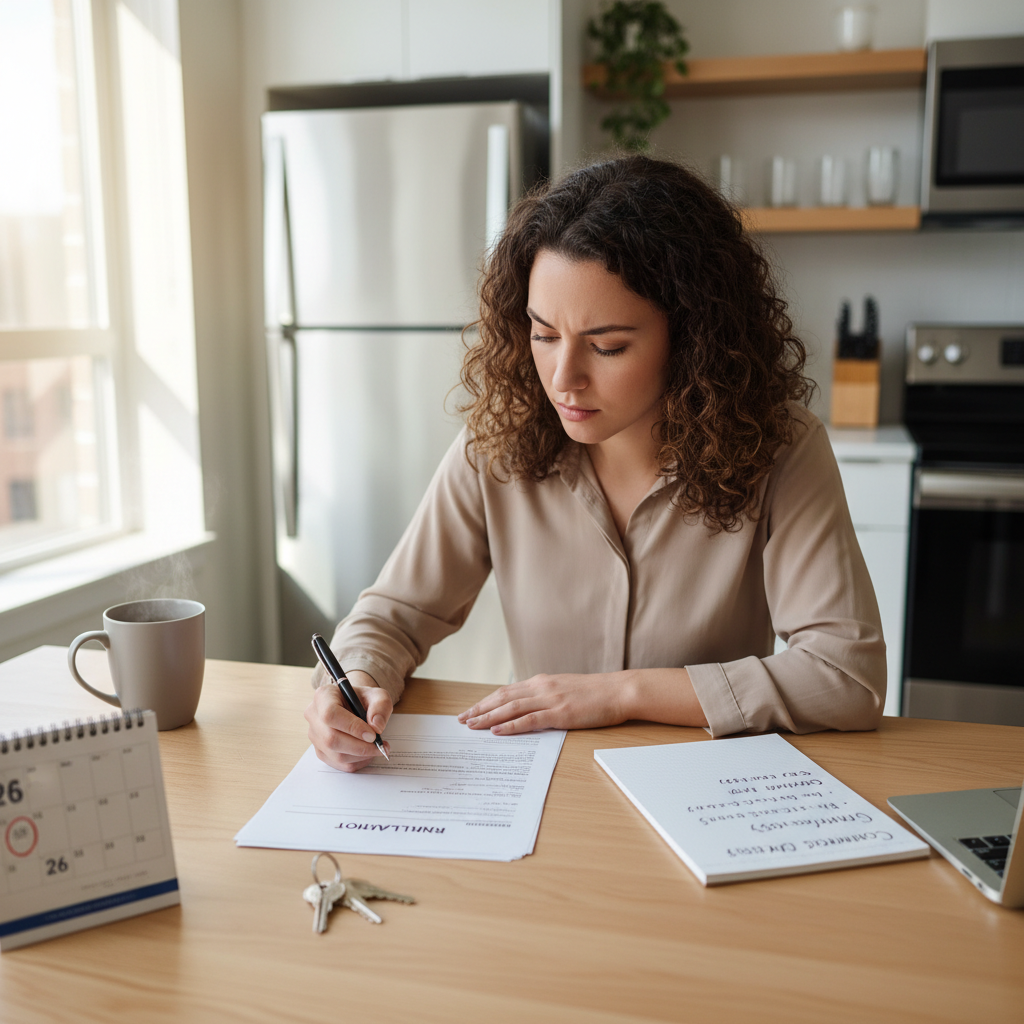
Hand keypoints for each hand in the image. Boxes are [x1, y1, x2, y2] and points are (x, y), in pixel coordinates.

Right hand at [305, 669, 392, 771]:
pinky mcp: (320, 751)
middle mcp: (314, 715)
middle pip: (331, 739)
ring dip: (360, 756)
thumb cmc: (363, 699)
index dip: (352, 727)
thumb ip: (380, 706)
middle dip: (360, 746)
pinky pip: (338, 763)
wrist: (356, 706)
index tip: (372, 734)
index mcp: (323, 695)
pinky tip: (367, 754)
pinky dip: (356, 762)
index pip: (330, 714)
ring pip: (335, 754)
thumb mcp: (378, 695)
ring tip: (376, 748)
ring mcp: (315, 735)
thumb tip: (376, 727)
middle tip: (379, 745)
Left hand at [456, 667, 706, 734]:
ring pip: (511, 708)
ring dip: (488, 718)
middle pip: (502, 698)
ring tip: (471, 726)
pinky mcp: (560, 713)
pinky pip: (530, 720)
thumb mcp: (565, 688)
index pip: (506, 691)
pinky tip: (497, 732)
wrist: (620, 690)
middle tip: (461, 720)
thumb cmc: (595, 693)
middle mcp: (541, 687)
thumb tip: (527, 706)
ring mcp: (550, 699)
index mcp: (541, 681)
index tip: (470, 710)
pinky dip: (511, 726)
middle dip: (479, 709)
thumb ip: (545, 694)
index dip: (485, 701)